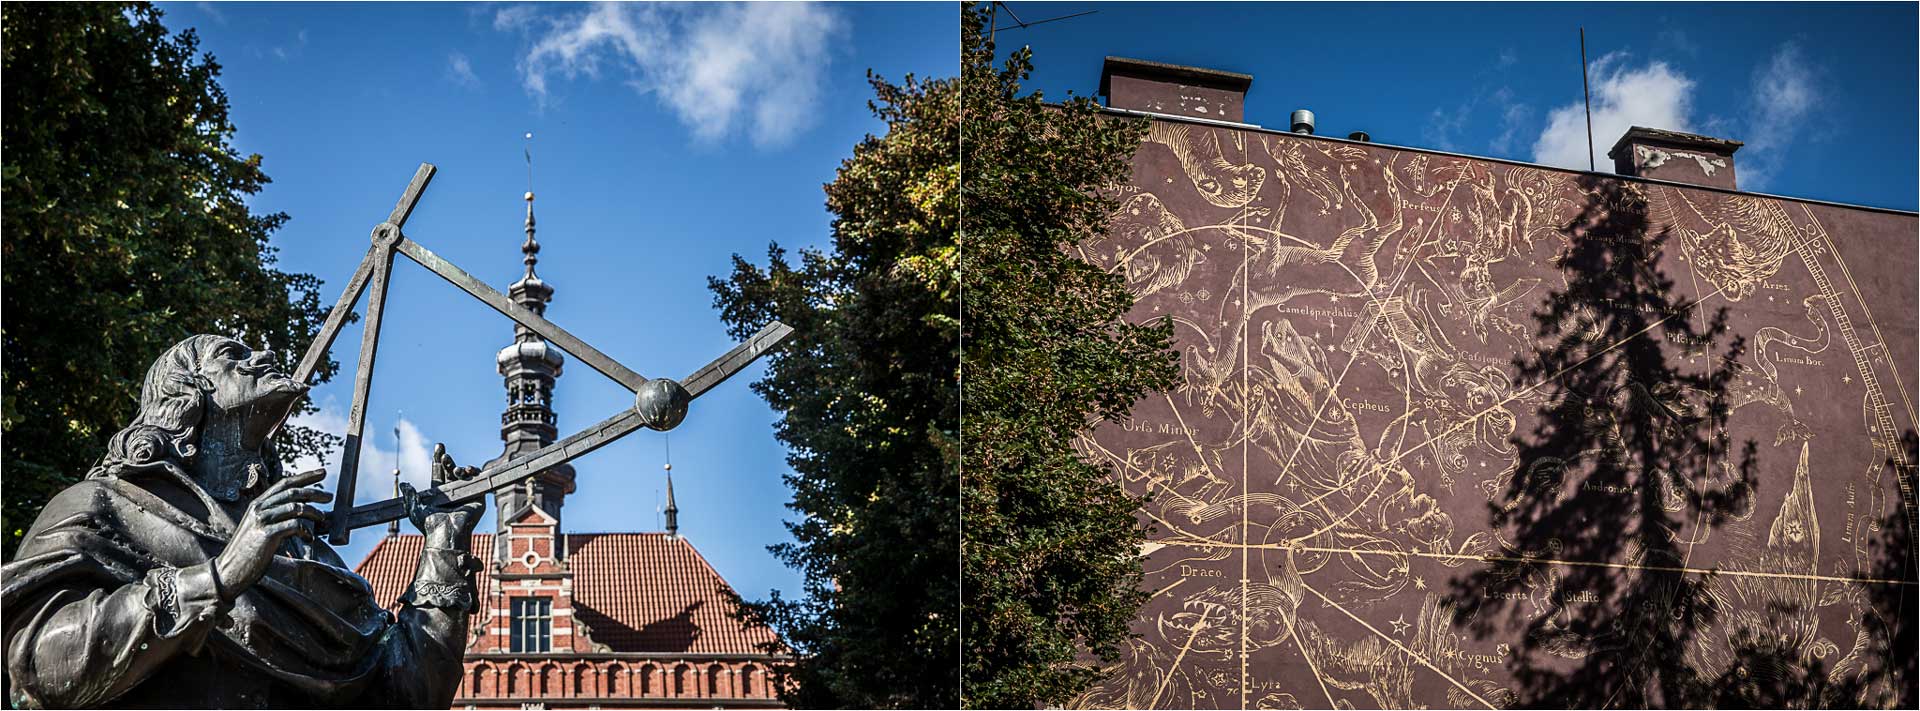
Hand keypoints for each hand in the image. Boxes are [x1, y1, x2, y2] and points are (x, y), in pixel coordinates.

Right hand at [213, 468, 329, 598]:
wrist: (228, 570)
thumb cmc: (247, 551)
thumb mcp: (259, 527)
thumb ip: (275, 516)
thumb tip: (300, 510)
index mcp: (257, 504)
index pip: (284, 484)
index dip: (305, 477)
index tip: (321, 473)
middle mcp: (259, 509)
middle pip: (293, 492)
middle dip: (314, 492)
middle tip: (329, 497)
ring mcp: (262, 521)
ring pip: (296, 507)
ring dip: (313, 512)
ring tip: (322, 519)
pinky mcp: (266, 534)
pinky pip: (294, 525)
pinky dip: (306, 530)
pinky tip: (308, 537)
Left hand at [401, 444, 484, 549]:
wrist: (446, 533)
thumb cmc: (429, 525)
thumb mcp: (414, 509)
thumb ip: (410, 495)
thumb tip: (404, 484)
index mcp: (439, 494)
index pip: (439, 473)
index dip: (438, 461)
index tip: (438, 448)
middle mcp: (452, 493)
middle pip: (450, 471)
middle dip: (448, 461)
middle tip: (444, 456)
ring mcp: (465, 494)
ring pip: (464, 475)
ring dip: (458, 468)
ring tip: (454, 469)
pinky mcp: (477, 497)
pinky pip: (478, 480)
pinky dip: (474, 472)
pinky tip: (467, 470)